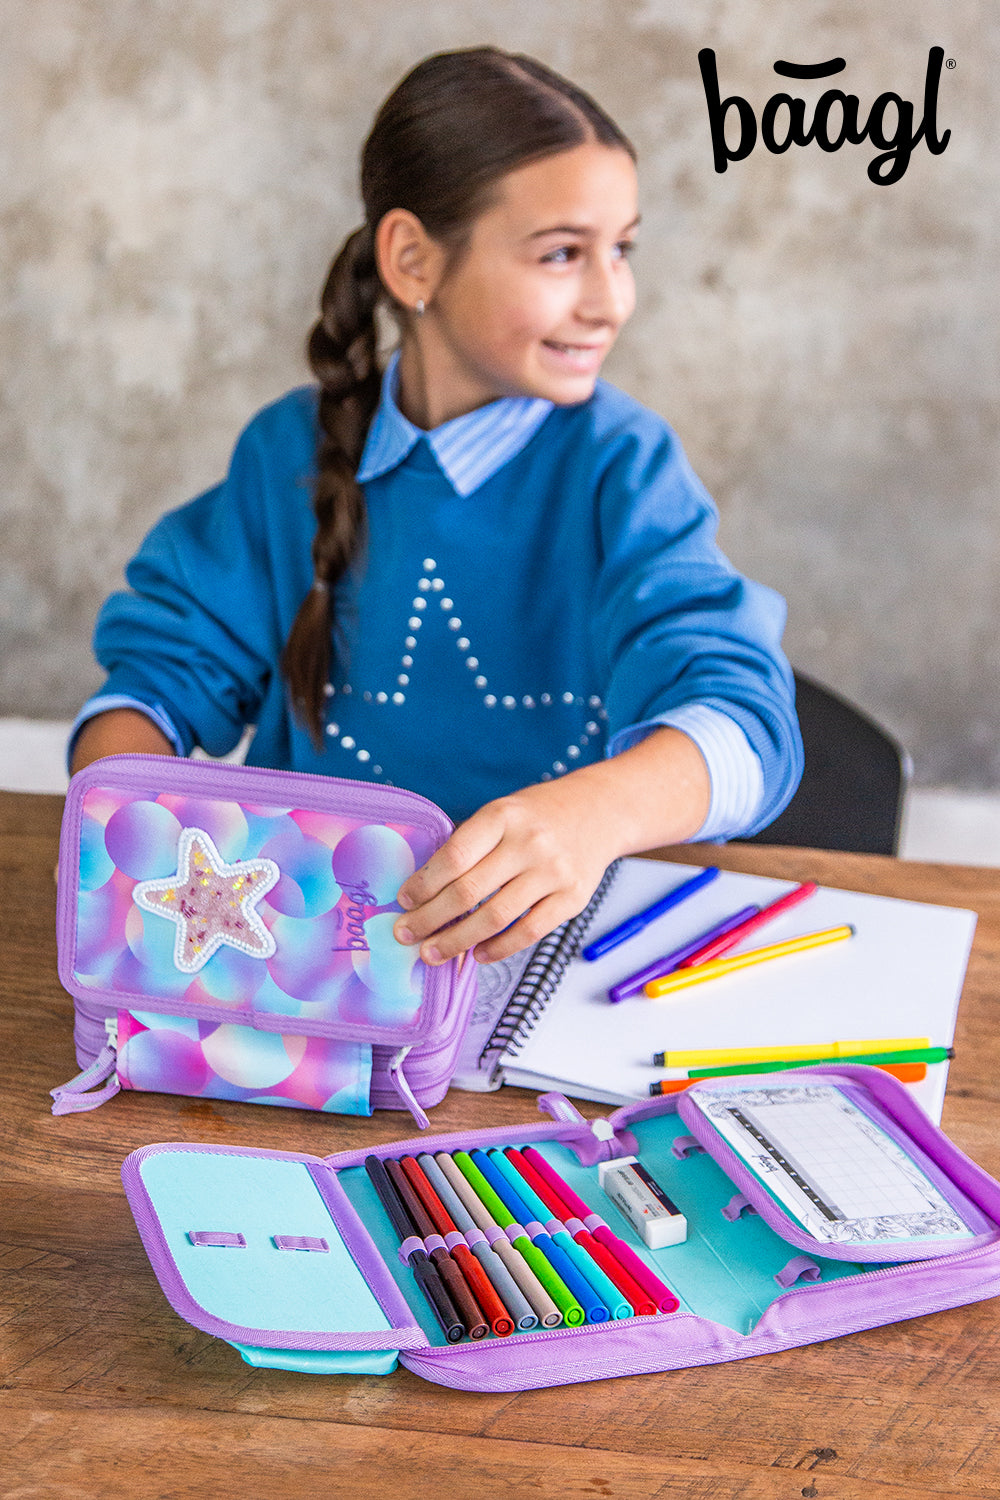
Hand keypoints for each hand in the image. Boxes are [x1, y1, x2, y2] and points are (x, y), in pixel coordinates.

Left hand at [393, 778, 620, 964]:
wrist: (600, 811)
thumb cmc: (537, 816)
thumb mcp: (501, 813)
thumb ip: (470, 845)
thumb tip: (423, 892)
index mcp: (503, 816)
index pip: (454, 857)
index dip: (423, 884)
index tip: (403, 901)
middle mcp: (530, 843)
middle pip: (468, 892)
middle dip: (429, 919)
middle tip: (406, 935)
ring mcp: (554, 872)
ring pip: (495, 918)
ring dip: (457, 941)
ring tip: (433, 952)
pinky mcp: (573, 898)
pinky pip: (528, 932)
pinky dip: (498, 948)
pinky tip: (478, 953)